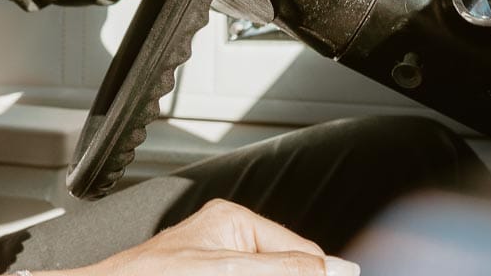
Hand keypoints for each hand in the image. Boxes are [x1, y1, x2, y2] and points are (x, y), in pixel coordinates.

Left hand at [51, 199, 358, 274]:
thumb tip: (339, 269)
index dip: (316, 274)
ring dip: (280, 275)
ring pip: (271, 273)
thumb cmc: (151, 275)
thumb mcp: (227, 269)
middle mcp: (229, 236)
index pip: (303, 252)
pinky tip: (236, 275)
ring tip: (229, 273)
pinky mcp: (211, 272)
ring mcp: (220, 260)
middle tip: (254, 275)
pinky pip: (249, 273)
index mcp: (234, 220)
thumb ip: (284, 267)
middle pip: (288, 267)